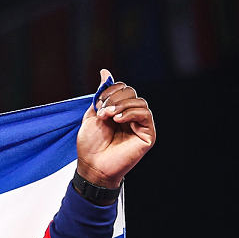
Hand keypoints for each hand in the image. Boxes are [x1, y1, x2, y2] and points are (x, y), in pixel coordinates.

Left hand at [77, 69, 155, 187]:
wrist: (93, 165)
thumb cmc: (90, 144)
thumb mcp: (92, 114)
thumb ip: (100, 94)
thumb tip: (105, 71)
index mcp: (118, 109)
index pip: (122, 88)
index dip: (111, 90)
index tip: (98, 102)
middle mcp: (131, 115)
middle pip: (131, 92)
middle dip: (114, 98)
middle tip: (102, 112)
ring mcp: (140, 124)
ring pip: (139, 102)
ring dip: (121, 106)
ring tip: (109, 117)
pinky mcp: (148, 133)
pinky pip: (145, 114)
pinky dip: (131, 113)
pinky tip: (118, 120)